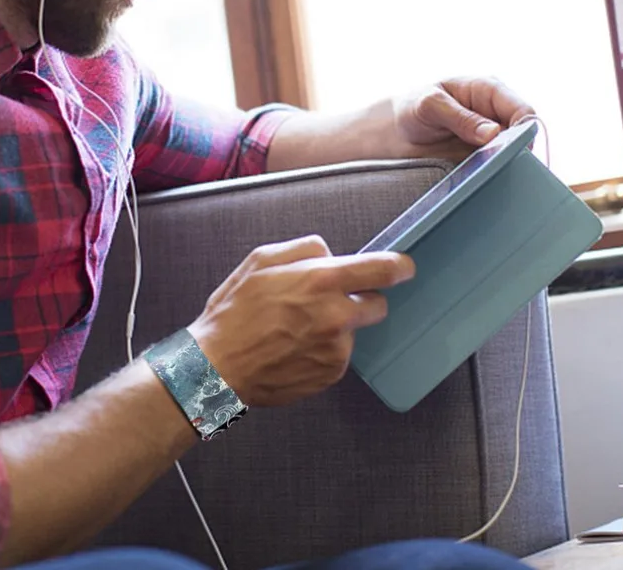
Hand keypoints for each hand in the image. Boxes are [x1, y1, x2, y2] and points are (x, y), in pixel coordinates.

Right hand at [188, 235, 414, 406]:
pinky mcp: (331, 374)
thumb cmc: (235, 312)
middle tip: (329, 302)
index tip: (404, 268)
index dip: (398, 267)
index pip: (380, 270)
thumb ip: (303, 249)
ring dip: (336, 328)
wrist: (218, 368)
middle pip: (378, 305)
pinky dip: (324, 350)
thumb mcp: (261, 260)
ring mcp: (337, 349)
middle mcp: (337, 316)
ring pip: (353, 331)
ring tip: (297, 329)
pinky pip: (339, 355)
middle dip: (361, 300)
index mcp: (321, 280)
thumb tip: (329, 254)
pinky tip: (294, 348)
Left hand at [389, 76, 534, 161]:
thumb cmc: (413, 108)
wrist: (396, 132)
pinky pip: (499, 166)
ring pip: (515, 153)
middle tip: (498, 165)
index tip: (512, 149)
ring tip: (487, 172)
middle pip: (523, 134)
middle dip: (516, 150)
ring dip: (506, 164)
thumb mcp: (431, 106)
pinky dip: (494, 173)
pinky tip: (483, 179)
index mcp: (488, 90)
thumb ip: (460, 117)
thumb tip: (493, 133)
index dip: (523, 129)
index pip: (521, 109)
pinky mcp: (484, 155)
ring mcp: (492, 136)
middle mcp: (495, 113)